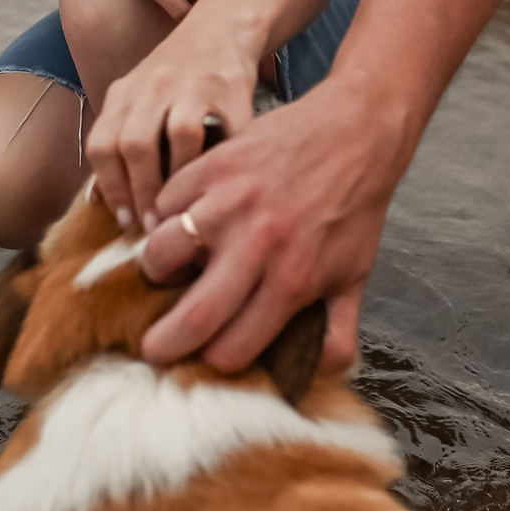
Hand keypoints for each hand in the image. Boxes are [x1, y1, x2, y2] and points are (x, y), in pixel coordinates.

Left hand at [86, 18, 264, 228]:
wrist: (221, 28)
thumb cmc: (177, 78)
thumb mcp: (138, 101)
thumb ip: (118, 144)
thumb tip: (95, 201)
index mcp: (124, 93)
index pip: (101, 143)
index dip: (109, 186)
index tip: (123, 218)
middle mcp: (151, 85)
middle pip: (132, 142)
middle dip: (141, 191)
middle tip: (153, 224)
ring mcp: (190, 84)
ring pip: (176, 135)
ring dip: (179, 179)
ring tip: (180, 210)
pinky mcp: (228, 86)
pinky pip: (221, 129)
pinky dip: (215, 160)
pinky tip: (214, 184)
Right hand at [136, 79, 397, 374]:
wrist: (355, 133)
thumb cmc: (354, 209)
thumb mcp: (355, 277)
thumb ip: (337, 334)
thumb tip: (313, 377)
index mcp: (293, 281)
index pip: (232, 348)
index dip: (215, 359)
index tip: (206, 356)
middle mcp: (257, 245)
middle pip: (193, 317)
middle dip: (164, 344)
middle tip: (154, 348)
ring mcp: (229, 202)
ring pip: (162, 253)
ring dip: (157, 269)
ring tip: (168, 270)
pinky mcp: (213, 165)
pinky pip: (164, 201)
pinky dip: (164, 216)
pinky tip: (183, 220)